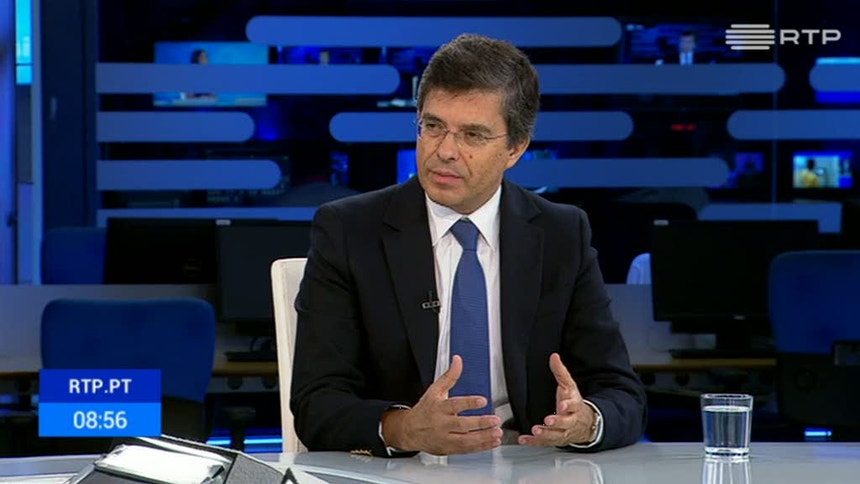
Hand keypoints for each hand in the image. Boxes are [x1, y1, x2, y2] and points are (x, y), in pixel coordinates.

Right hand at [382, 355, 501, 454]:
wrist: (409, 431)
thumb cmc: (425, 410)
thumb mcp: (435, 390)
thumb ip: (449, 376)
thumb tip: (458, 360)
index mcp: (439, 407)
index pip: (454, 404)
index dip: (469, 403)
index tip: (482, 400)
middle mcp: (441, 424)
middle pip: (462, 425)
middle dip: (480, 423)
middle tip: (495, 420)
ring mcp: (445, 438)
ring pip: (465, 440)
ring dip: (483, 437)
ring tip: (496, 432)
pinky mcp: (448, 449)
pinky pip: (466, 450)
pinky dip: (481, 447)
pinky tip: (492, 442)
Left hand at [518, 353, 595, 446]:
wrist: (586, 424)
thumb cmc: (575, 403)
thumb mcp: (570, 386)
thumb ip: (560, 372)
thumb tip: (554, 357)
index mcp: (575, 407)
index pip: (573, 405)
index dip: (568, 405)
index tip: (562, 405)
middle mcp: (570, 421)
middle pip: (565, 423)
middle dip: (557, 422)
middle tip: (548, 421)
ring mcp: (563, 432)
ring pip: (556, 435)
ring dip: (545, 434)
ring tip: (536, 431)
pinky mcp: (555, 440)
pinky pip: (544, 443)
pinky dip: (533, 442)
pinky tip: (524, 439)